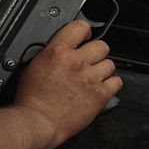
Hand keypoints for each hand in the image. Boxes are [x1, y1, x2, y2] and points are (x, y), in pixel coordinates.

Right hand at [15, 19, 122, 145]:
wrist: (38, 122)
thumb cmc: (32, 99)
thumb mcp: (34, 66)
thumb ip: (51, 53)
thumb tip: (62, 48)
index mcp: (57, 52)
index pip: (81, 27)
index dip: (84, 32)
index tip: (84, 39)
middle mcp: (76, 62)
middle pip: (101, 45)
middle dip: (95, 53)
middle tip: (88, 63)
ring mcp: (90, 78)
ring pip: (110, 64)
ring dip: (102, 70)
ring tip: (91, 79)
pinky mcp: (100, 94)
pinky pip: (116, 82)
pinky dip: (110, 85)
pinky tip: (98, 89)